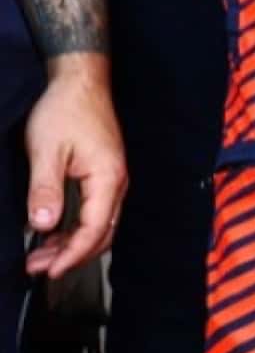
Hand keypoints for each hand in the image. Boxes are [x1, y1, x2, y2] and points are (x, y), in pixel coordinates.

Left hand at [24, 59, 121, 278]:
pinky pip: (96, 211)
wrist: (80, 82)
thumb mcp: (46, 150)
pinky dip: (76, 227)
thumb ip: (46, 189)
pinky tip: (54, 230)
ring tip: (42, 254)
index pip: (94, 229)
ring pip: (99, 224)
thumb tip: (44, 225)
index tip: (49, 270)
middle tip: (39, 267)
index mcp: (107, 178)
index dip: (72, 254)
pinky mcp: (104, 174)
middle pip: (101, 233)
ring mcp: (113, 179)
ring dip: (73, 243)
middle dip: (71, 255)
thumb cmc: (66, 110)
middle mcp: (117, 183)